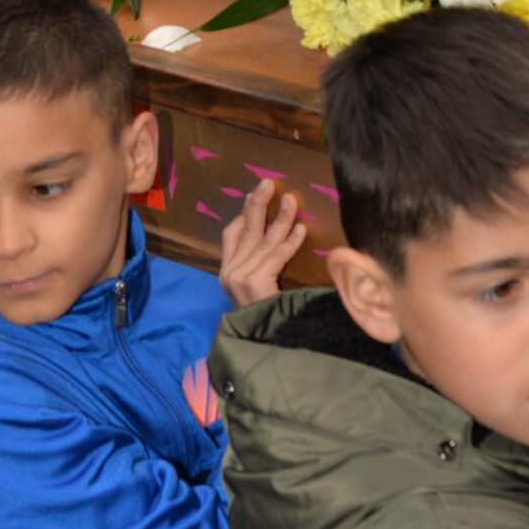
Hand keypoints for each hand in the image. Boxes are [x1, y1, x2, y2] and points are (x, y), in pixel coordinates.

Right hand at [219, 177, 306, 306]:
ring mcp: (239, 277)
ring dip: (280, 217)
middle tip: (268, 182)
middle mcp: (229, 272)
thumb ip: (262, 266)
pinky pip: (276, 256)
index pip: (232, 235)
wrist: (262, 346)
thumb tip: (280, 236)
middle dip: (257, 204)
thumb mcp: (257, 289)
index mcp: (227, 273)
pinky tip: (302, 229)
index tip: (255, 194)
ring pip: (264, 239)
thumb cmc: (265, 319)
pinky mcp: (254, 282)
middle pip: (245, 229)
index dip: (244, 213)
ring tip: (292, 200)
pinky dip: (290, 241)